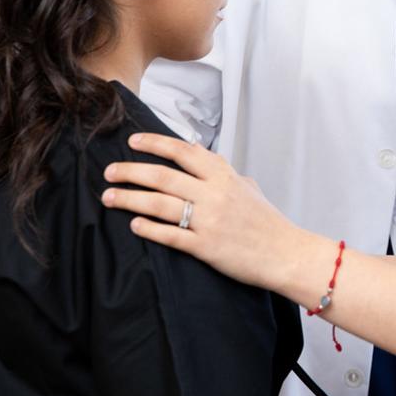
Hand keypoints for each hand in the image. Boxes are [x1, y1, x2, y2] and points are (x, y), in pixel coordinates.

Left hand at [101, 133, 298, 290]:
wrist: (286, 254)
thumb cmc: (269, 222)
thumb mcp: (249, 188)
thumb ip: (224, 171)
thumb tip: (201, 155)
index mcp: (225, 176)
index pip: (184, 152)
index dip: (155, 144)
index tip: (133, 141)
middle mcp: (214, 194)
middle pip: (163, 176)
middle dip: (131, 171)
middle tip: (109, 171)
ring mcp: (209, 221)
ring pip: (159, 204)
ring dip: (130, 199)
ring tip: (109, 197)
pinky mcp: (205, 247)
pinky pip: (170, 235)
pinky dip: (149, 229)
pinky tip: (134, 224)